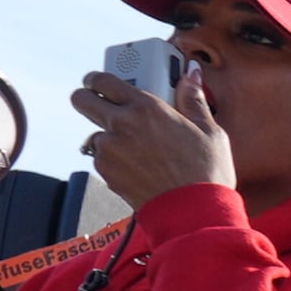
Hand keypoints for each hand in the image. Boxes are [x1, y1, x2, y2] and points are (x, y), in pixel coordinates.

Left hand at [72, 63, 232, 207]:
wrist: (194, 212)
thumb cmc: (206, 173)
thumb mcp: (210, 131)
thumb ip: (193, 100)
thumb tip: (190, 77)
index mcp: (146, 107)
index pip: (103, 79)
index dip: (99, 79)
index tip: (102, 82)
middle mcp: (122, 124)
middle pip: (81, 99)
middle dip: (88, 98)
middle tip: (102, 104)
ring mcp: (110, 149)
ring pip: (94, 133)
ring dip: (110, 137)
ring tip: (138, 149)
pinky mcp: (106, 171)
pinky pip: (101, 158)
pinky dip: (114, 160)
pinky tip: (138, 167)